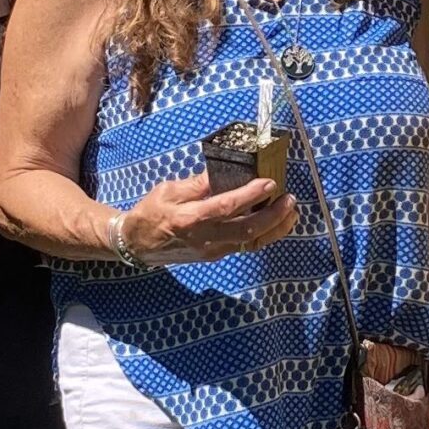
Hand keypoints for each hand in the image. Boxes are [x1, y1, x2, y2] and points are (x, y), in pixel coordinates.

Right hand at [119, 170, 297, 262]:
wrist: (137, 244)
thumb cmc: (151, 213)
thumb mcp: (168, 190)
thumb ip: (198, 183)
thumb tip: (223, 173)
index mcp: (190, 219)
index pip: (227, 207)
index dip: (251, 196)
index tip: (270, 183)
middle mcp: (204, 238)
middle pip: (247, 231)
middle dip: (274, 216)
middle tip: (289, 200)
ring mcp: (212, 251)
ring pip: (251, 243)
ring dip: (275, 228)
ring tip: (291, 212)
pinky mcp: (215, 255)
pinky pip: (245, 246)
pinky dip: (264, 234)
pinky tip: (275, 222)